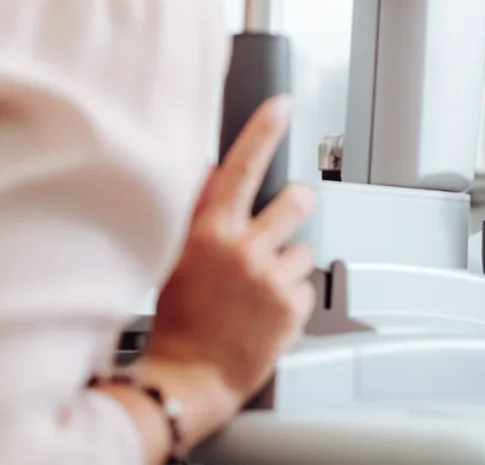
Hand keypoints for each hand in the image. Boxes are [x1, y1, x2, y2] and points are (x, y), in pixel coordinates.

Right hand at [143, 95, 316, 425]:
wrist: (188, 378)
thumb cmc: (179, 320)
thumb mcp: (177, 258)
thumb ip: (197, 213)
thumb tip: (211, 173)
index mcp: (210, 233)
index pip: (240, 169)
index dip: (262, 132)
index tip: (281, 106)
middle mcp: (243, 249)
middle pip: (297, 200)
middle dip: (296, 206)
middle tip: (277, 230)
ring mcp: (270, 278)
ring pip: (304, 248)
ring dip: (288, 264)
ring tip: (258, 291)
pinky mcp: (292, 306)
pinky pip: (307, 286)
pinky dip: (292, 298)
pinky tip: (266, 313)